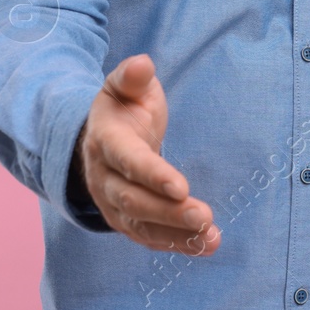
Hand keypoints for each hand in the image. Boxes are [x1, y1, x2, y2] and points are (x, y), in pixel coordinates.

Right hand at [76, 53, 219, 255]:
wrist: (97, 137)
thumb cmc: (122, 107)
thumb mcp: (124, 86)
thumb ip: (132, 76)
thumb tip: (142, 63)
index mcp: (105, 140)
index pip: (128, 161)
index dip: (152, 174)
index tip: (181, 186)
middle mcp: (104, 177)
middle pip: (134, 200)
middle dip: (168, 212)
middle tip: (204, 217)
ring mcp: (112, 202)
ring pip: (141, 224)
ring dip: (175, 234)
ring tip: (211, 238)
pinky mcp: (125, 219)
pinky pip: (148, 237)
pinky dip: (175, 244)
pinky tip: (205, 246)